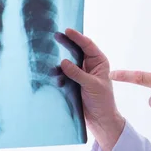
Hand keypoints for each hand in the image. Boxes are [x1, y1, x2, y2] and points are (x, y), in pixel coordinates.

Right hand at [55, 29, 124, 150]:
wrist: (100, 120)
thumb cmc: (102, 102)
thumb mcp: (91, 85)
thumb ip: (77, 73)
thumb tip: (63, 62)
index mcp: (99, 62)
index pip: (88, 45)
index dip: (77, 37)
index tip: (67, 30)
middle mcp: (90, 65)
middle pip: (76, 51)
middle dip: (66, 44)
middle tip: (54, 35)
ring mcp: (81, 74)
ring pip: (69, 62)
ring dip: (60, 59)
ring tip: (48, 51)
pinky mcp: (74, 83)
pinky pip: (64, 74)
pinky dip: (57, 73)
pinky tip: (49, 71)